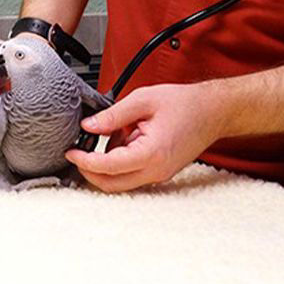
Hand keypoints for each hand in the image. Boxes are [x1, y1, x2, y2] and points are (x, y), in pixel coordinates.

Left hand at [64, 82, 224, 191]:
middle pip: (111, 184)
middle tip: (79, 151)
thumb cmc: (185, 104)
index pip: (108, 167)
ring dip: (109, 162)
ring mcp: (159, 175)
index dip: (84, 161)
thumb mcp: (143, 100)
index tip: (71, 152)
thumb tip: (89, 126)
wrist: (213, 111)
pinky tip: (129, 136)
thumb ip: (113, 115)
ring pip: (121, 180)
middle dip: (90, 170)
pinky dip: (123, 160)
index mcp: (151, 153)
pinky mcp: (161, 172)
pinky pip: (133, 173)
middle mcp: (155, 171)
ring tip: (119, 130)